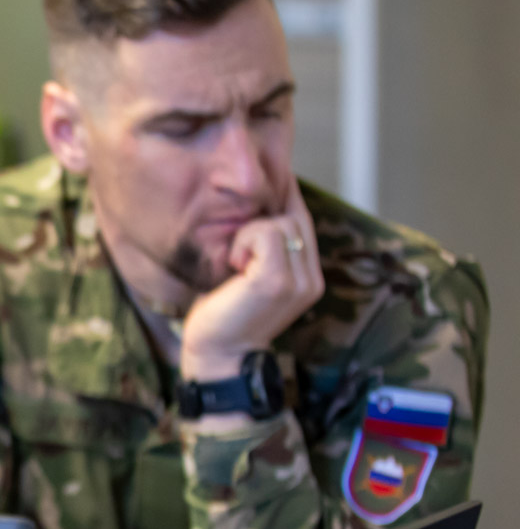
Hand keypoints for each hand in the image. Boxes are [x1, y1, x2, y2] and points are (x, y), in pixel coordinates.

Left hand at [181, 182, 322, 382]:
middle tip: (237, 253)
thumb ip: (264, 248)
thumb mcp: (250, 275)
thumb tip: (262, 204)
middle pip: (294, 218)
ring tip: (235, 264)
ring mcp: (300, 281)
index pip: (303, 222)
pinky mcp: (278, 281)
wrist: (217, 354)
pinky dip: (244, 241)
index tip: (277, 174)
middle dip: (260, 223)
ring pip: (281, 223)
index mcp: (308, 277)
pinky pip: (267, 233)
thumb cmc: (224, 314)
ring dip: (249, 235)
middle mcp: (312, 280)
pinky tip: (234, 265)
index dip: (287, 197)